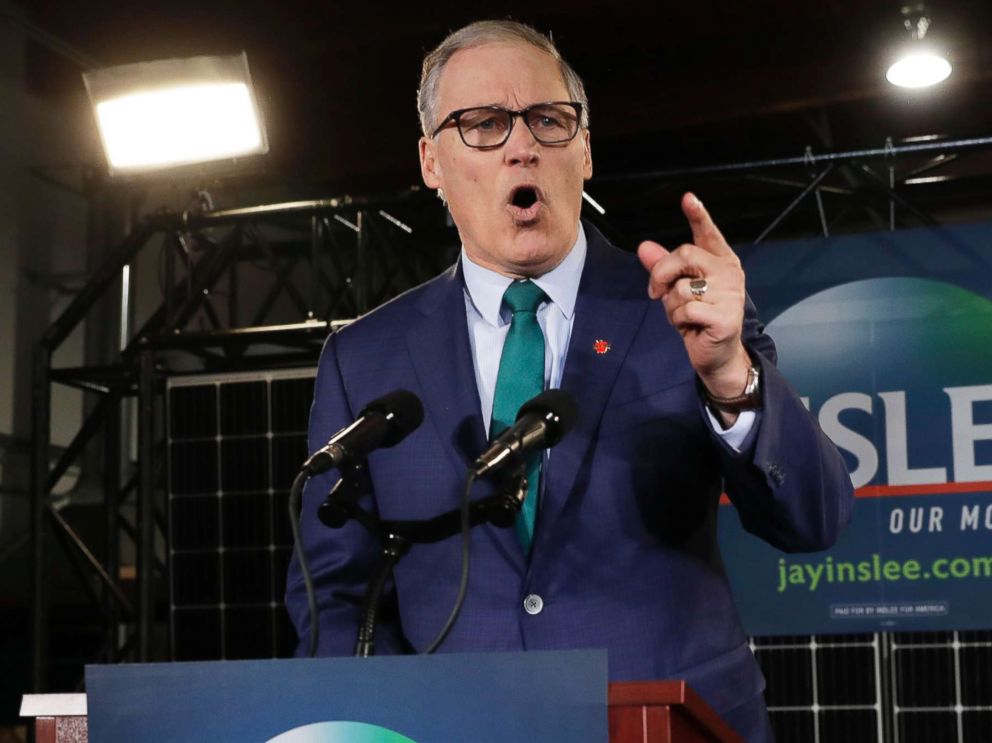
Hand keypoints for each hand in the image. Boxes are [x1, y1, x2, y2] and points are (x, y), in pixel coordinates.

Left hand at [637, 193, 750, 405]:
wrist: (716, 354)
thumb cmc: (697, 318)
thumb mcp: (675, 290)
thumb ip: (663, 268)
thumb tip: (644, 247)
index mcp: (720, 261)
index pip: (708, 233)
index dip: (698, 215)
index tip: (688, 198)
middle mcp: (729, 273)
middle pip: (684, 254)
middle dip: (661, 273)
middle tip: (655, 291)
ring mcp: (731, 294)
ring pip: (682, 287)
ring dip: (671, 305)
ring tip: (683, 316)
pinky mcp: (726, 316)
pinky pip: (687, 309)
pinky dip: (678, 320)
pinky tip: (690, 327)